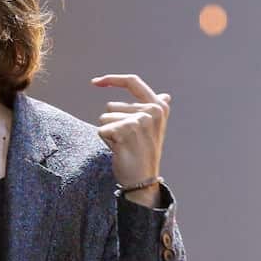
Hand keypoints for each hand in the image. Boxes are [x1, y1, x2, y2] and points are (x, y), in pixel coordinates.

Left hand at [91, 74, 169, 199]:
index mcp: (159, 106)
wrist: (143, 181)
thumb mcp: (154, 129)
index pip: (133, 82)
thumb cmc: (144, 154)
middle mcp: (151, 111)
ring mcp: (139, 120)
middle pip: (112, 106)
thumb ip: (155, 110)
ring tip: (125, 145)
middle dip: (113, 123)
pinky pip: (101, 129)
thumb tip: (165, 95)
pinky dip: (106, 141)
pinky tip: (120, 150)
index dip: (112, 79)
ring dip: (109, 132)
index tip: (95, 82)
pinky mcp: (124, 131)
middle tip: (128, 141)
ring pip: (104, 117)